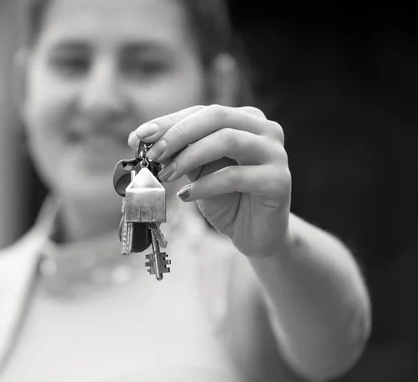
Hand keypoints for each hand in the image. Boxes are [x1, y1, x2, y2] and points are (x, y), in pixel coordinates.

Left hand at [128, 105, 291, 257]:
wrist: (257, 234)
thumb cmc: (227, 198)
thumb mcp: (199, 171)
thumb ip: (180, 153)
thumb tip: (141, 139)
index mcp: (246, 119)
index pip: (202, 112)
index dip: (168, 122)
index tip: (138, 136)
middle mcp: (265, 129)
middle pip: (216, 117)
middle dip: (178, 134)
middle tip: (153, 153)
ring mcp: (275, 153)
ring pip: (227, 140)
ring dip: (189, 156)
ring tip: (166, 174)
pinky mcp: (279, 181)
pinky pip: (235, 176)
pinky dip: (205, 185)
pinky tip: (187, 196)